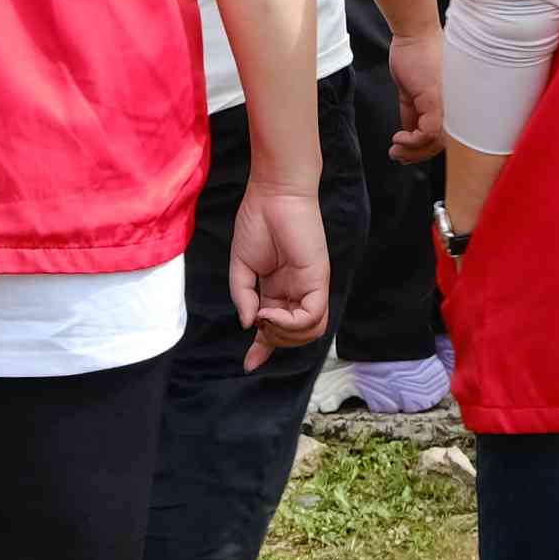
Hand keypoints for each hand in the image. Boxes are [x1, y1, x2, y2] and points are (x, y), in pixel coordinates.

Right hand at [224, 183, 330, 371]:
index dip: (264, 349)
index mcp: (279, 290)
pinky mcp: (318, 278)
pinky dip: (290, 323)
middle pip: (295, 335)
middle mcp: (297, 292)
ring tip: (264, 318)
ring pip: (310, 332)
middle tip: (256, 322)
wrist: (272, 195)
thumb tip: (247, 325)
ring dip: (284, 335)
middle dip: (274, 340)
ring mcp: (310, 286)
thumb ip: (242, 297)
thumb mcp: (240, 267)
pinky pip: (312, 316)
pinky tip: (269, 313)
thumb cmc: (256, 223)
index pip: (277, 328)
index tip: (249, 365)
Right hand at [385, 19, 447, 159]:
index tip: (408, 153)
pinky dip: (411, 140)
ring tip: (396, 149)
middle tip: (399, 155)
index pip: (446, 137)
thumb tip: (408, 132)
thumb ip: (413, 112)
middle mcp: (456, 108)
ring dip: (412, 150)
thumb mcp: (413, 91)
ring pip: (434, 142)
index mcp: (454, 106)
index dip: (426, 149)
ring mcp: (449, 106)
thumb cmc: (417, 55)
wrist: (415, 34)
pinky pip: (426, 133)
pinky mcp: (436, 102)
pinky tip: (398, 138)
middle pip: (441, 144)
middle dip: (417, 154)